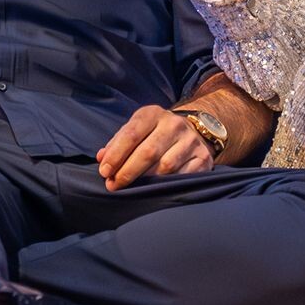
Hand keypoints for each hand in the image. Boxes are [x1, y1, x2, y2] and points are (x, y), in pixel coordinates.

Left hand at [96, 104, 214, 188]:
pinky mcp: (203, 158)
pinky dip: (167, 185)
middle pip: (148, 152)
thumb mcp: (138, 130)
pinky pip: (182, 176)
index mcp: (153, 114)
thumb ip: (118, 142)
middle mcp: (174, 124)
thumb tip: (102, 158)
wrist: (194, 132)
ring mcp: (191, 141)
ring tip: (132, 189)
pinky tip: (155, 190)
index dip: (116, 155)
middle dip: (127, 172)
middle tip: (114, 185)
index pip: (132, 134)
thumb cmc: (156, 134)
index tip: (105, 171)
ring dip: (145, 181)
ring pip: (165, 166)